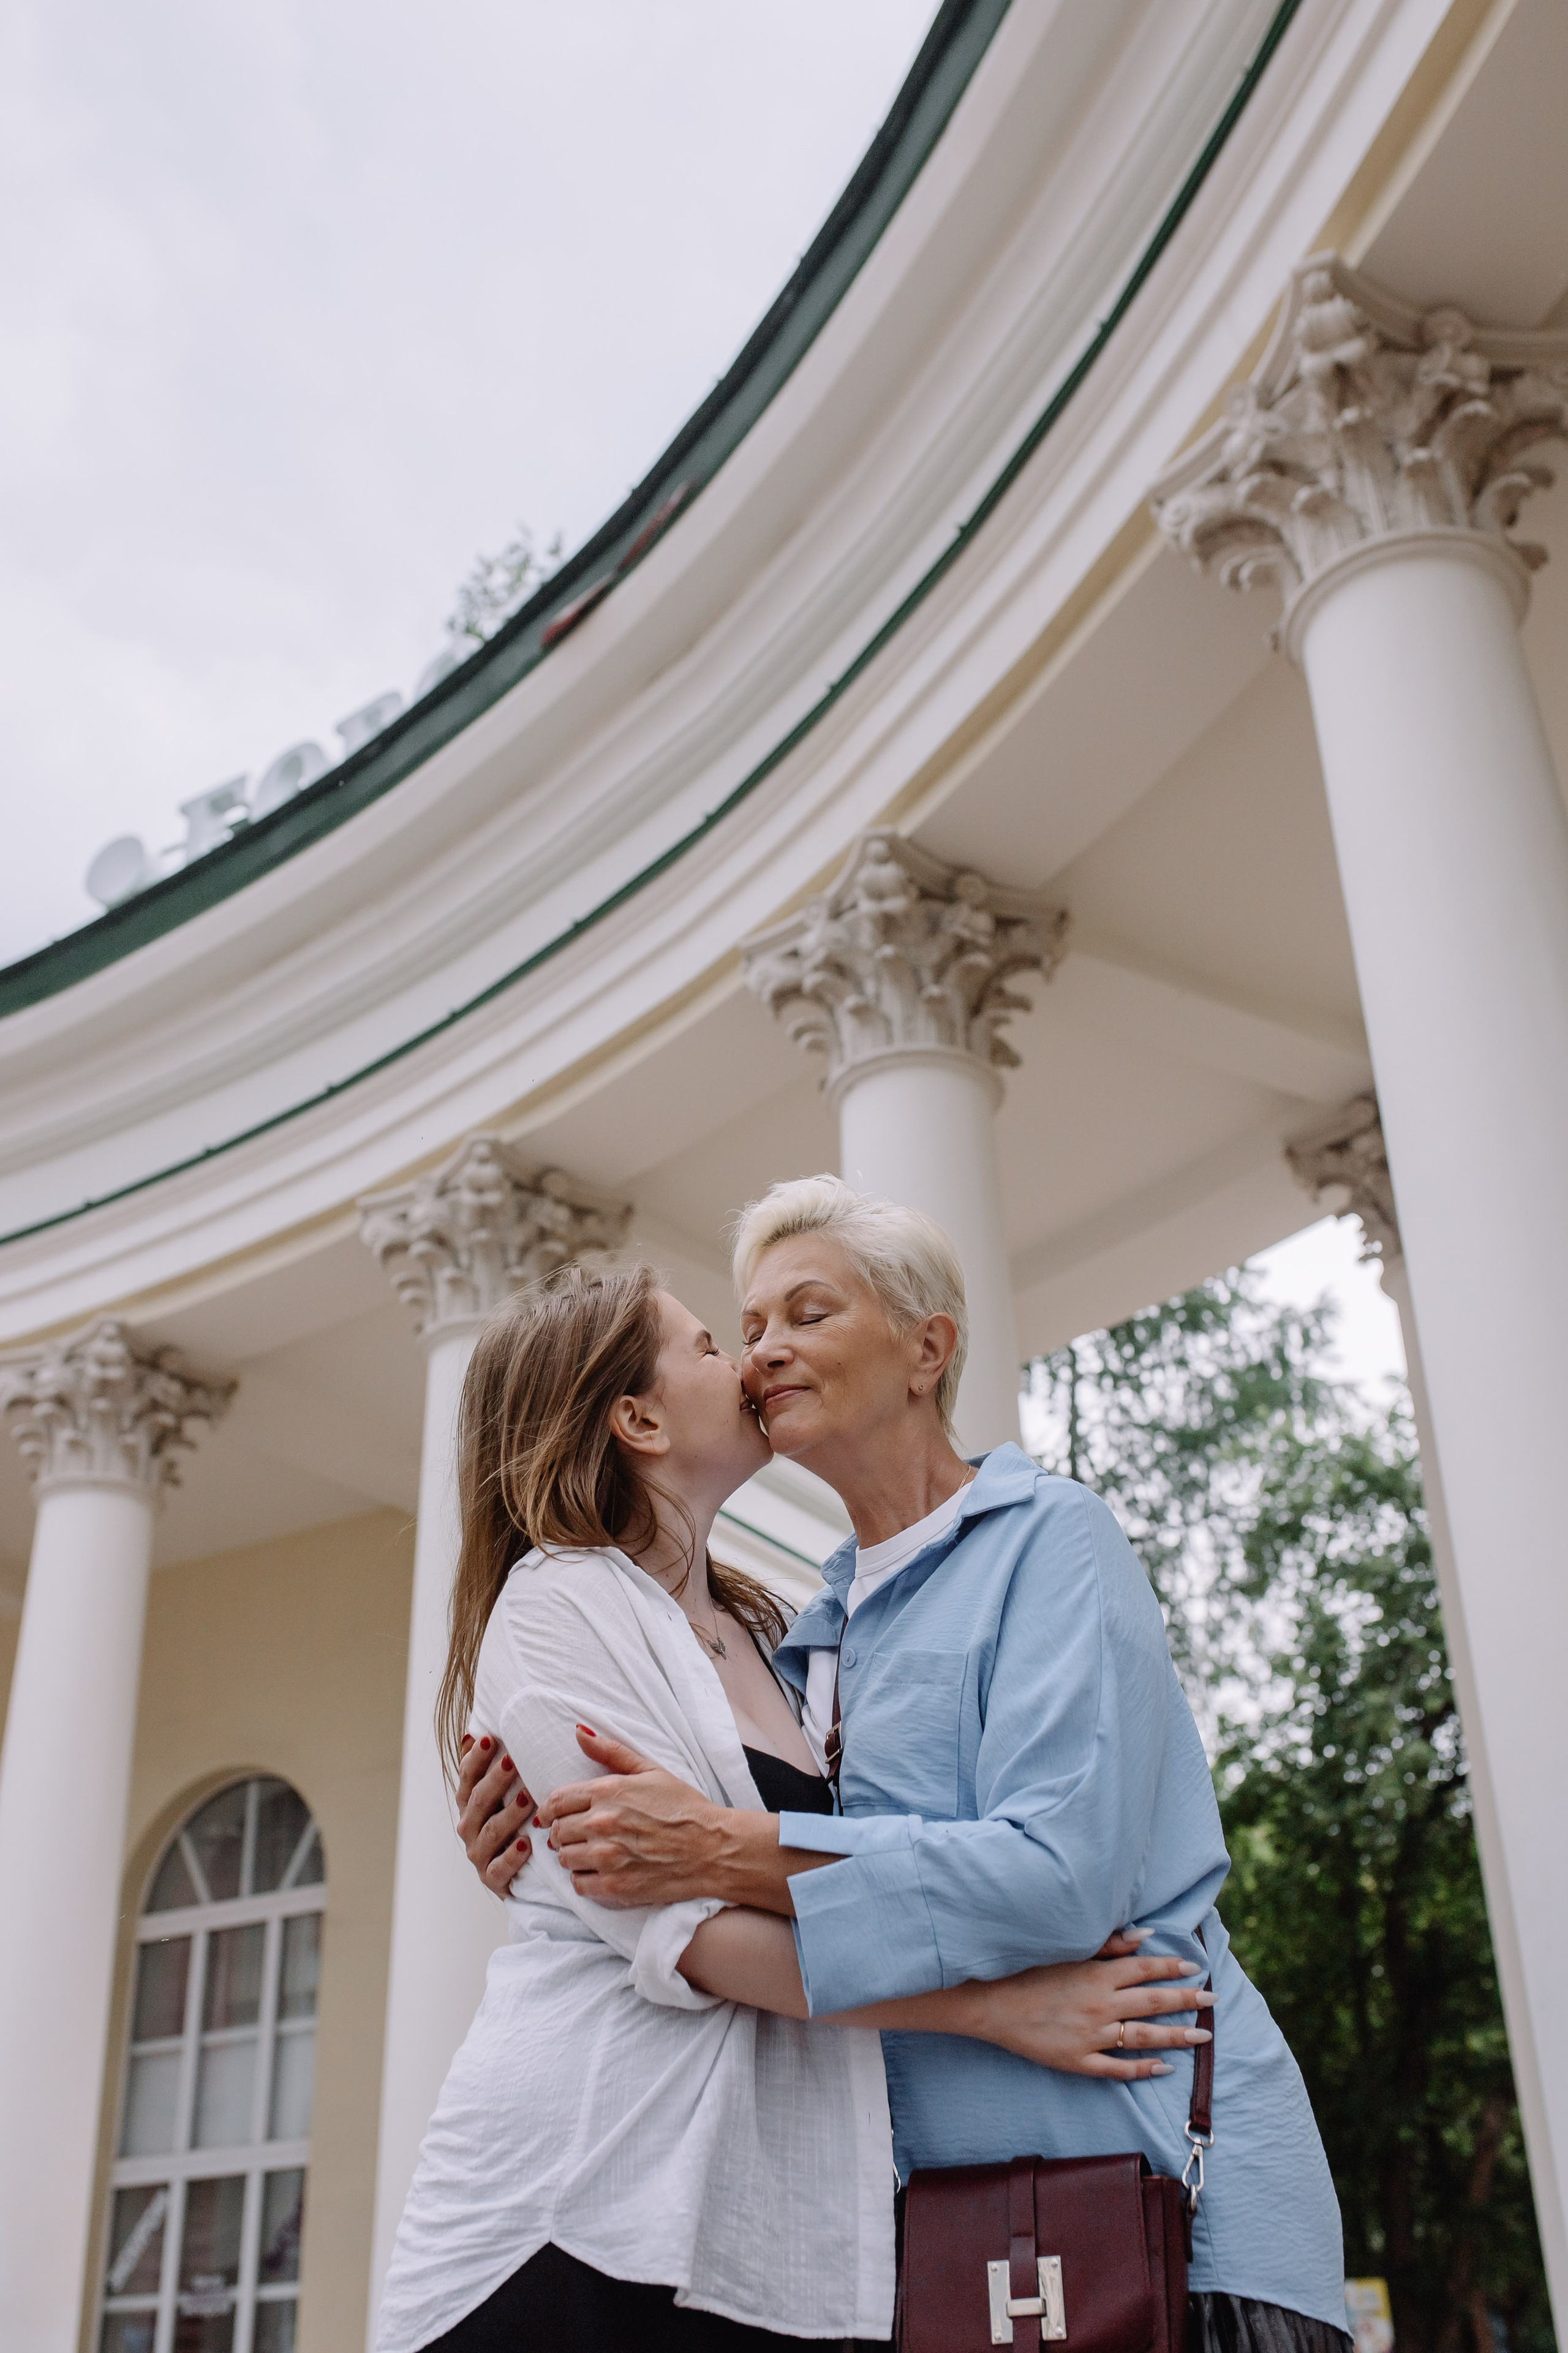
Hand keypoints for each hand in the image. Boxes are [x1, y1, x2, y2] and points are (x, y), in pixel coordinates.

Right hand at [457, 1733, 534, 1895]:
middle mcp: (469, 1827)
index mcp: (469, 1804)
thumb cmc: (512, 1823)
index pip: (467, 1777)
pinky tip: (526, 1844)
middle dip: (494, 1780)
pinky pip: (500, 1868)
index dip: (476, 1758)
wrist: (517, 1876)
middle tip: (512, 1761)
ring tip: (527, 1798)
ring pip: (491, 1832)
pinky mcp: (492, 1879)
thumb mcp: (500, 1795)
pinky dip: (512, 1857)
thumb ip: (488, 1768)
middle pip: (479, 1801)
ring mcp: (479, 1854)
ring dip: (508, 1814)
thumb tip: (471, 1733)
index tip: (489, 1738)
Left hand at [538, 1726, 729, 1907]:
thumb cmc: (684, 1807)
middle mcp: (602, 1822)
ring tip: (588, 1854)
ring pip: (565, 1859)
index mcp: (608, 1791)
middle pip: (557, 1831)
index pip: (557, 1801)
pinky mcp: (615, 1885)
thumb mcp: (651, 1770)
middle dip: (561, 1833)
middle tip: (573, 1835)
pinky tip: (597, 1872)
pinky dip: (583, 1879)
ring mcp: (607, 1856)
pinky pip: (579, 1885)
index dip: (548, 1810)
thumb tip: (578, 1732)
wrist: (713, 1847)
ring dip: (571, 1856)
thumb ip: (611, 1752)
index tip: (549, 1816)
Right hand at [957, 1949, 1214, 2079]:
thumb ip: (1108, 1945)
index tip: (1196, 1970)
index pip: (1145, 1970)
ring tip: (1202, 2036)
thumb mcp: (1067, 1951)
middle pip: (1153, 2002)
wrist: (991, 2003)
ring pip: (1144, 2037)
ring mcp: (1091, 2036)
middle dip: (1186, 2001)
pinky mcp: (1079, 2061)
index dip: (1172, 1969)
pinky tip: (1164, 2068)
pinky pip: (1118, 2068)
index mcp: (1097, 1974)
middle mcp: (1100, 2005)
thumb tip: (1145, 1936)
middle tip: (1212, 2002)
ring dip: (1176, 2036)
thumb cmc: (1027, 1970)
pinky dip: (1143, 2069)